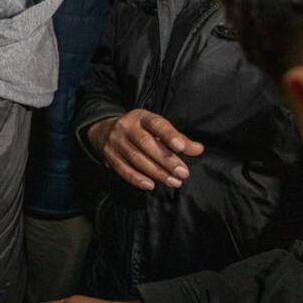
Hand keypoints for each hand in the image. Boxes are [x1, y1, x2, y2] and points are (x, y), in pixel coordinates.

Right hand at [86, 109, 203, 190]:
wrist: (104, 131)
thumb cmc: (139, 130)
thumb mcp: (156, 129)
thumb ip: (178, 139)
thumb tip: (198, 149)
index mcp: (141, 117)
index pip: (156, 124)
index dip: (169, 135)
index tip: (181, 148)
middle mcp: (126, 127)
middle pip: (146, 143)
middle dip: (166, 160)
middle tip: (183, 173)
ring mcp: (116, 141)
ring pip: (136, 158)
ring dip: (156, 172)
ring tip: (173, 182)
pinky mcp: (109, 155)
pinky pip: (123, 169)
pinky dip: (137, 178)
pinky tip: (150, 185)